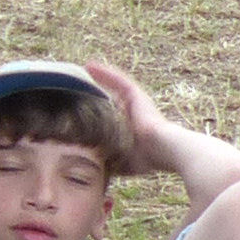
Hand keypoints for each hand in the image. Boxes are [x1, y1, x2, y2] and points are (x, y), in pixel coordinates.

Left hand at [81, 59, 177, 177]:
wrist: (164, 149)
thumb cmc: (147, 159)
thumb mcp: (122, 162)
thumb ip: (109, 163)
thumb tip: (93, 172)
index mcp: (128, 127)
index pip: (109, 115)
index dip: (96, 110)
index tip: (78, 107)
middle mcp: (132, 111)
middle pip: (110, 98)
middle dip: (95, 92)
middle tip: (75, 86)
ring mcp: (135, 101)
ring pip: (113, 86)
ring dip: (98, 78)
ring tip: (81, 70)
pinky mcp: (136, 95)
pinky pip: (118, 80)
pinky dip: (105, 73)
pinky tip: (90, 66)